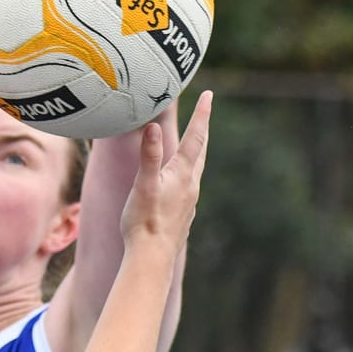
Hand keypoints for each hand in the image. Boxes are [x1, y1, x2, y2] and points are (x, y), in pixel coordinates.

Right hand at [121, 92, 212, 251]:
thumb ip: (149, 156)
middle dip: (201, 129)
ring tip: (193, 141)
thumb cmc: (144, 221)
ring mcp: (189, 200)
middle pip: (200, 150)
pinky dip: (187, 173)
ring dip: (195, 151)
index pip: (195, 137)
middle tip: (205, 111)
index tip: (209, 94)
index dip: (202, 115)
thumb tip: (154, 128)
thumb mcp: (143, 185)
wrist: (152, 257)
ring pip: (195, 169)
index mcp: (182, 174)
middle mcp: (191, 185)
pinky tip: (179, 180)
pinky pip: (188, 185)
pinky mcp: (183, 213)